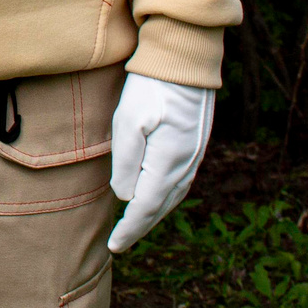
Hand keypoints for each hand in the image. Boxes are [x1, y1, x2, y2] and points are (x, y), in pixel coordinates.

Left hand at [108, 73, 214, 251]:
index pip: (145, 207)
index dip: (129, 229)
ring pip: (171, 196)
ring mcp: (193, 156)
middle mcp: (185, 165)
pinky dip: (164, 197)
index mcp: (167, 163)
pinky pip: (179, 182)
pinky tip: (156, 196)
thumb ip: (126, 162)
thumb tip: (126, 196)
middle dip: (140, 227)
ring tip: (135, 225)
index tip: (113, 246)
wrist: (184, 61)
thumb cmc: (151, 87)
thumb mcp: (128, 121)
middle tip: (121, 243)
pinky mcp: (194, 145)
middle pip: (160, 207)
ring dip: (153, 213)